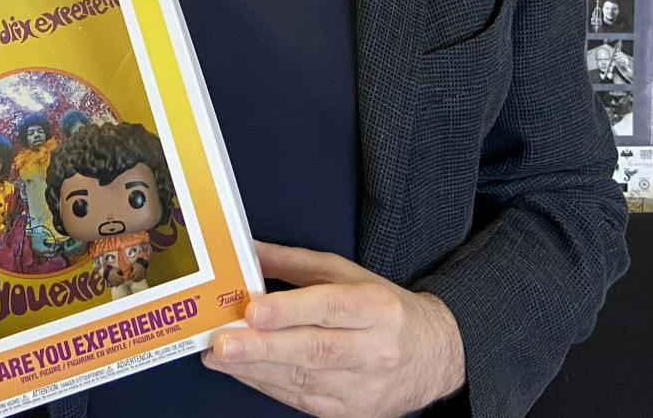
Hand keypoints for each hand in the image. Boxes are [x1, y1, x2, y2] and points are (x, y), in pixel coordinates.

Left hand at [202, 242, 463, 416]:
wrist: (434, 357)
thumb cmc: (384, 309)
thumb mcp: (347, 274)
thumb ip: (294, 263)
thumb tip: (245, 250)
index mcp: (377, 306)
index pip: (330, 308)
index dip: (290, 310)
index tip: (253, 310)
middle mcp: (374, 349)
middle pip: (314, 350)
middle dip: (262, 348)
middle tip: (222, 344)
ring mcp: (363, 387)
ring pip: (304, 379)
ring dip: (255, 369)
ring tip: (218, 357)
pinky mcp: (350, 413)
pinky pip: (302, 400)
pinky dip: (268, 385)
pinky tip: (243, 372)